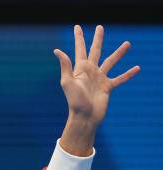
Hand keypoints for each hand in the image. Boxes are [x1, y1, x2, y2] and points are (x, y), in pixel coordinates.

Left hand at [54, 25, 139, 155]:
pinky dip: (128, 74)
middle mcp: (90, 72)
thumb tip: (57, 50)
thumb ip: (65, 65)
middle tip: (100, 27)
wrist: (84, 117)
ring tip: (128, 43)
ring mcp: (99, 79)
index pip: (80, 50)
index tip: (77, 27)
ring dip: (119, 53)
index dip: (79, 38)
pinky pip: (120, 79)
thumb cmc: (74, 101)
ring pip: (111, 62)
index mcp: (80, 69)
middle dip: (97, 39)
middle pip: (95, 51)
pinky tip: (137, 68)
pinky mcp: (107, 88)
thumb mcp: (68, 82)